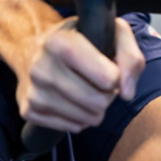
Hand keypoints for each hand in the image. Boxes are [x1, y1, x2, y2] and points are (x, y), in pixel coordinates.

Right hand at [16, 18, 145, 132]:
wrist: (32, 46)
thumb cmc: (79, 39)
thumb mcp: (109, 32)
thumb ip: (130, 57)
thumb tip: (126, 93)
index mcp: (60, 43)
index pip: (108, 78)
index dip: (117, 77)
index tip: (109, 68)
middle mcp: (42, 67)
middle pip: (99, 103)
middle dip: (107, 95)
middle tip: (99, 82)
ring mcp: (34, 91)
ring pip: (87, 119)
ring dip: (94, 108)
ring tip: (86, 89)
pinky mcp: (29, 111)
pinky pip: (72, 128)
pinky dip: (79, 118)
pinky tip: (72, 100)